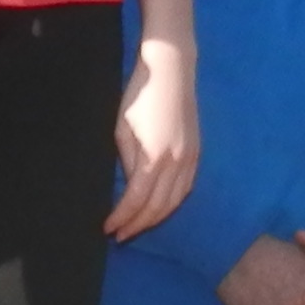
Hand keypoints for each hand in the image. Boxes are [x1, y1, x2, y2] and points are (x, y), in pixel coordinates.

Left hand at [103, 42, 197, 240]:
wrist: (172, 69)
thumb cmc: (140, 94)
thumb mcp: (123, 129)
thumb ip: (127, 162)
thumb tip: (130, 187)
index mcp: (155, 157)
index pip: (137, 199)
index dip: (122, 217)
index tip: (108, 228)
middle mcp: (176, 163)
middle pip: (158, 207)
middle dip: (137, 224)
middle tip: (120, 235)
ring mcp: (190, 158)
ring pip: (175, 201)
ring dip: (155, 218)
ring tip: (137, 226)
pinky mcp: (196, 152)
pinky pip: (185, 188)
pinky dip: (172, 203)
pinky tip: (159, 208)